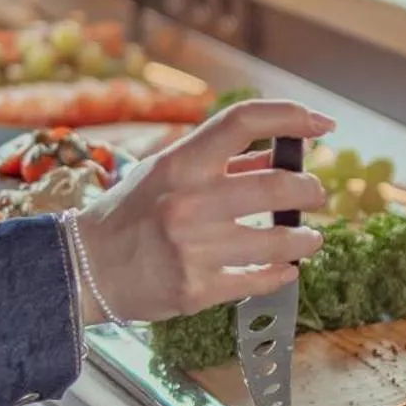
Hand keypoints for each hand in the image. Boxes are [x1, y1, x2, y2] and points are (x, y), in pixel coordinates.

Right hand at [72, 101, 333, 323]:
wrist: (84, 269)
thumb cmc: (128, 215)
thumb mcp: (165, 174)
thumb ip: (221, 165)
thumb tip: (277, 158)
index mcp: (180, 164)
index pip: (242, 122)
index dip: (289, 116)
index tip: (321, 124)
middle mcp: (188, 203)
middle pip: (276, 186)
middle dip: (310, 190)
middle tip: (317, 195)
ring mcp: (193, 248)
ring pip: (277, 241)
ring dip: (305, 239)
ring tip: (310, 239)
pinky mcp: (196, 289)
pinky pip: (257, 279)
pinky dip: (280, 273)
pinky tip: (286, 269)